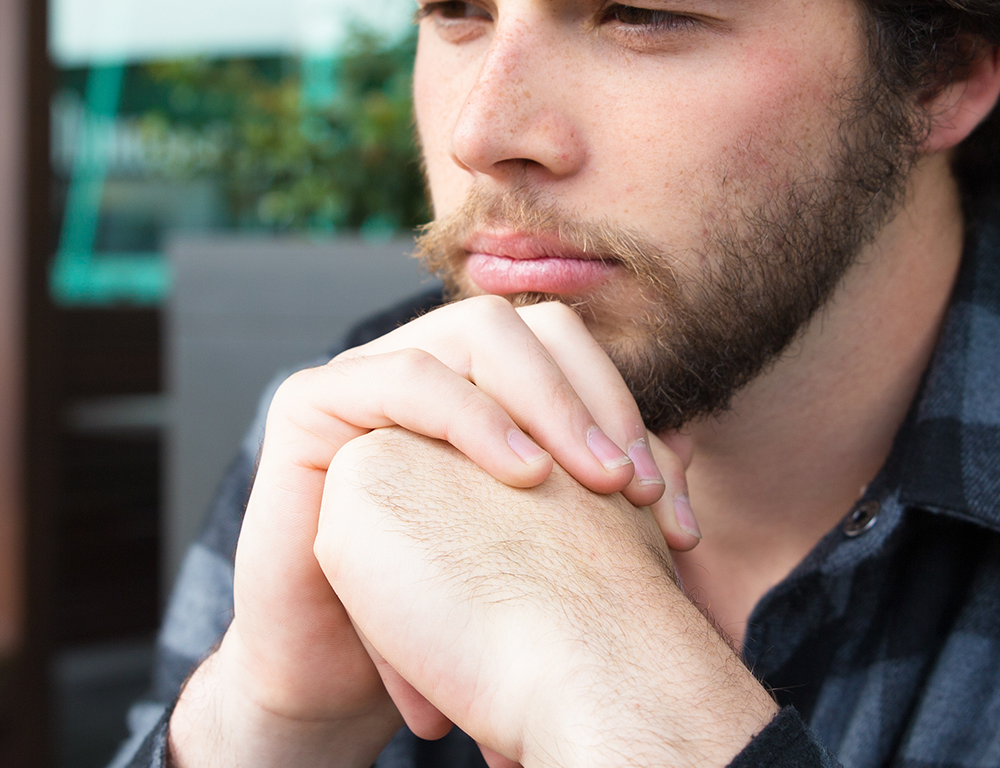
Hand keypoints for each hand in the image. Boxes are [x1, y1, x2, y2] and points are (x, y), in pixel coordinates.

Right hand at [170, 297, 698, 767]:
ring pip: (477, 331)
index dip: (624, 407)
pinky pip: (407, 377)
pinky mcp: (311, 402)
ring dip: (548, 403)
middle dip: (594, 397)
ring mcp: (367, 372)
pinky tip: (523, 476)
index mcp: (477, 384)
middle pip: (531, 324)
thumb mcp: (537, 546)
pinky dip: (476, 417)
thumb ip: (596, 489)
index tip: (663, 505)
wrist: (342, 675)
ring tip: (586, 484)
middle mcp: (426, 360)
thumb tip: (687, 448)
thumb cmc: (444, 611)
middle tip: (629, 484)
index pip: (569, 349)